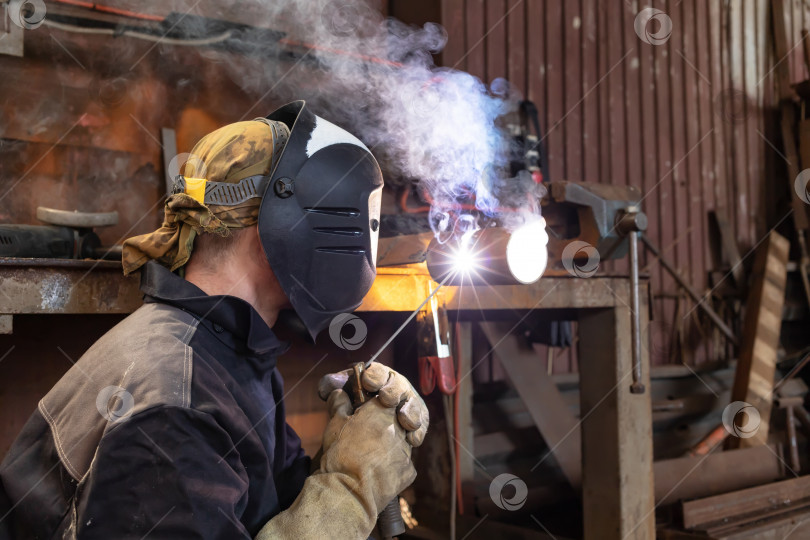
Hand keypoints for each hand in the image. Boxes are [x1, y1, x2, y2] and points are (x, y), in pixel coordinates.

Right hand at [255, 389, 416, 538]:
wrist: (348, 492)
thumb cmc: (340, 456)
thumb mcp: (334, 424)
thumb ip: (340, 404)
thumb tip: (339, 393)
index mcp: (381, 411)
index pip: (383, 401)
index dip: (373, 409)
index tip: (364, 417)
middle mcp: (399, 426)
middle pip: (394, 421)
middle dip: (383, 428)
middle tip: (366, 440)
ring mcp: (406, 449)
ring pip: (400, 442)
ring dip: (389, 446)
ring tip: (370, 458)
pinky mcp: (409, 471)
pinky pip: (403, 464)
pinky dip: (393, 467)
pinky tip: (378, 472)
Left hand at [319, 363, 428, 445]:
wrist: (362, 433)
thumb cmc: (351, 406)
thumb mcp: (339, 394)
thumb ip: (331, 386)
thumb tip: (329, 389)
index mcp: (378, 377)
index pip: (378, 372)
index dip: (374, 376)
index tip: (367, 383)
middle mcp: (395, 387)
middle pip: (399, 385)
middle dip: (394, 391)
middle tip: (386, 399)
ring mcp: (407, 405)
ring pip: (415, 405)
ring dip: (411, 412)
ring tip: (405, 422)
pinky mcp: (415, 423)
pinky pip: (421, 426)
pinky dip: (417, 433)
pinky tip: (411, 440)